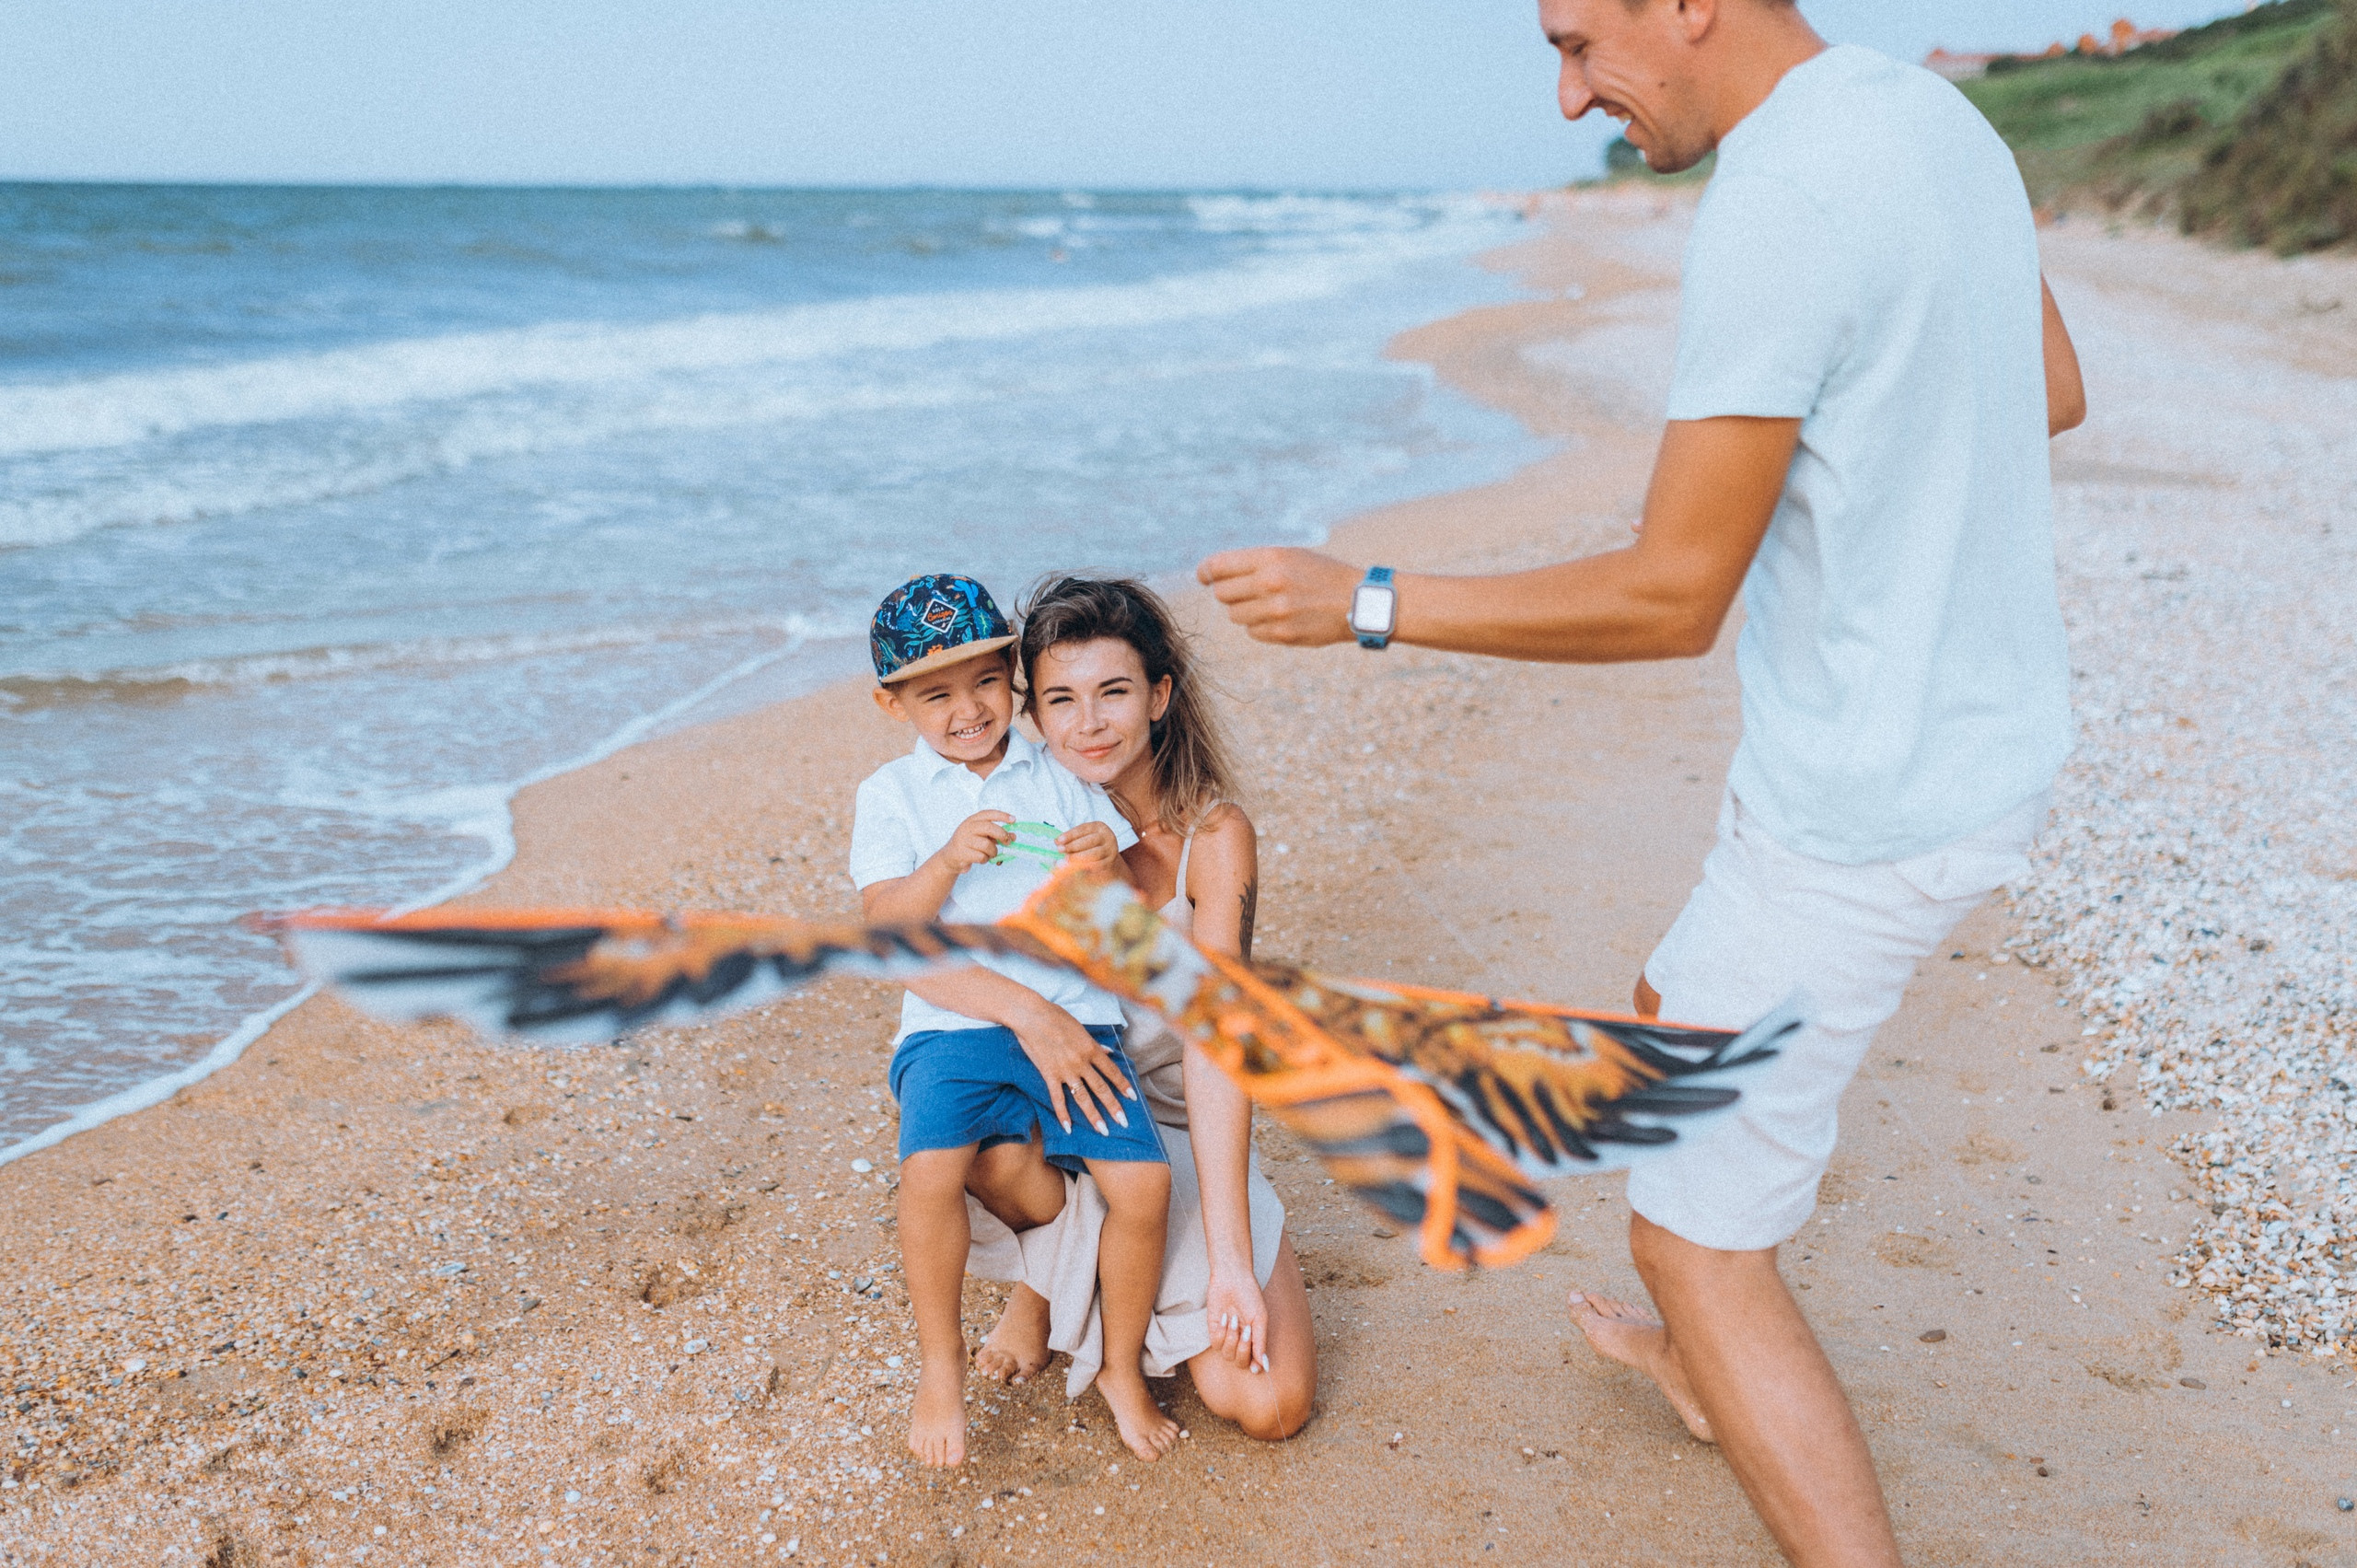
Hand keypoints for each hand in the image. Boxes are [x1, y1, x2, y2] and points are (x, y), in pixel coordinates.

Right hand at [932, 809, 1013, 876]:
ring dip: (993, 852)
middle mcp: (967, 827)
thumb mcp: (983, 837)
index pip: (989, 814)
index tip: (1014, 820)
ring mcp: (963, 840)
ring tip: (991, 854)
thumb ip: (997, 835)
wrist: (950, 858)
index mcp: (973, 820)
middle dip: (1002, 835)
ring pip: (987, 845)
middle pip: (990, 828)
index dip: (1002, 816)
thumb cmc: (970, 845)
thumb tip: (1013, 836)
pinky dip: (985, 860)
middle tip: (1007, 842)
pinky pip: (982, 857)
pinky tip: (982, 859)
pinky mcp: (962, 853)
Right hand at [1009, 1001, 1134, 1135]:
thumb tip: (1109, 1053)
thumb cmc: (1056, 1017)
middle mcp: (1082, 1062)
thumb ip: (1096, 1044)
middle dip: (1114, 1107)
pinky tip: (1068, 1128)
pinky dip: (1063, 1114)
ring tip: (1103, 1130)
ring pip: (1083, 1097)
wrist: (1032, 1016)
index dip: (1123, 1085)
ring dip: (1094, 1116)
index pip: (1112, 1071)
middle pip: (1101, 1088)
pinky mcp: (1049, 1074)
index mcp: (1091, 1049)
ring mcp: (1066, 1070)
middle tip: (1123, 1123)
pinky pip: (1057, 1098)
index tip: (1132, 1098)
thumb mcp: (1081, 1028)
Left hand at [1056, 821, 1120, 872]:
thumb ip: (1070, 839)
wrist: (1107, 856)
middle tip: (1060, 850)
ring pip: (1094, 853)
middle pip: (1089, 841)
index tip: (1058, 841)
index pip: (1083, 829)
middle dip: (1073, 846)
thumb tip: (1057, 842)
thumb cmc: (1090, 845)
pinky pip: (1098, 864)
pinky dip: (1087, 866)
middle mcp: (1107, 836)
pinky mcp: (1111, 861)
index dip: (1070, 835)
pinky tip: (1077, 867)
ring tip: (1067, 860)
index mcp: (1098, 826)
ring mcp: (1111, 849)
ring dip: (1079, 857)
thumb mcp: (1082, 838)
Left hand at [1196, 547, 1361, 646]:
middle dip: (1228, 593)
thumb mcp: (1292, 556)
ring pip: (1234, 615)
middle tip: (1244, 592)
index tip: (1203, 577)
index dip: (1206, 572)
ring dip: (1244, 611)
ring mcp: (1275, 611)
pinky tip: (1280, 618)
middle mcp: (1270, 583)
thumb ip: (1256, 564)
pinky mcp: (1281, 634)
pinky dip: (1259, 627)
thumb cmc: (1322, 575)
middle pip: (1222, 593)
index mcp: (1271, 558)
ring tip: (1268, 604)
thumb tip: (1215, 576)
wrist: (1358, 601)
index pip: (1219, 566)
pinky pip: (1252, 632)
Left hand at [1203, 1263, 1268, 1374]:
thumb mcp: (1260, 1318)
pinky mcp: (1213, 1329)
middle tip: (1246, 1331)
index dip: (1254, 1366)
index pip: (1253, 1361)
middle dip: (1243, 1350)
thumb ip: (1260, 1342)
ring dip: (1231, 1339)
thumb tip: (1265, 1366)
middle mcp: (1240, 1340)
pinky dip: (1221, 1333)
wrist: (1232, 1278)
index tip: (1255, 1367)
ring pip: (1227, 1355)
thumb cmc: (1249, 1295)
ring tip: (1234, 1319)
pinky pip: (1215, 1344)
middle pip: (1239, 1362)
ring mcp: (1227, 1336)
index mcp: (1254, 1338)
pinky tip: (1225, 1317)